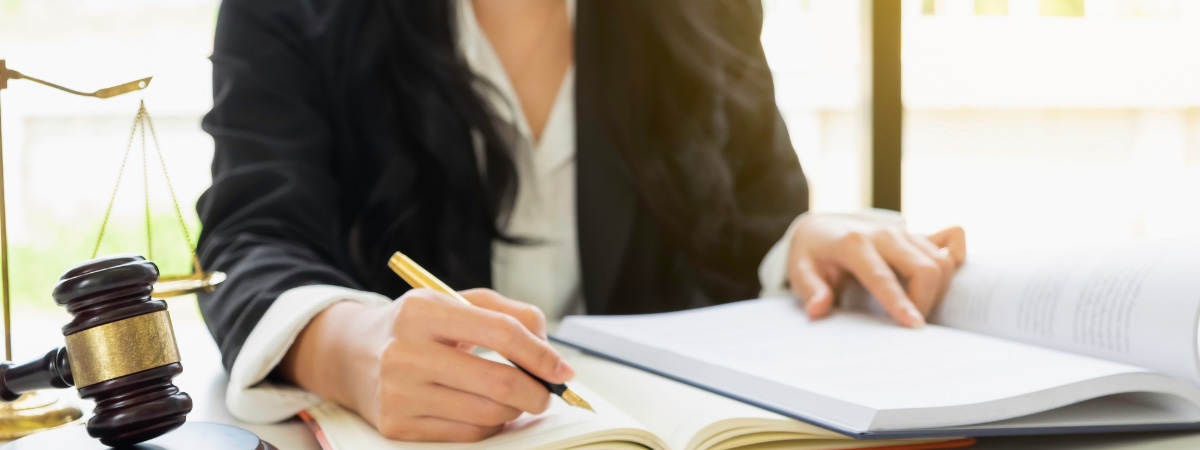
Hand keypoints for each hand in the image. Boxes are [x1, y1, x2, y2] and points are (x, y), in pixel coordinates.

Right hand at [281, 288, 572, 442]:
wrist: (352, 354)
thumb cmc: (417, 326)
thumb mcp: (454, 302)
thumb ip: (507, 313)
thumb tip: (548, 349)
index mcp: (423, 311)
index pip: (500, 333)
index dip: (541, 354)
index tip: (563, 370)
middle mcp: (405, 352)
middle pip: (498, 381)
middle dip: (536, 391)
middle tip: (547, 392)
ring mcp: (398, 393)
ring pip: (487, 412)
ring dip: (515, 409)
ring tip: (515, 397)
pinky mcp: (396, 425)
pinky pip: (466, 433)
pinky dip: (489, 424)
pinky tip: (487, 409)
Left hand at [786, 214, 966, 327]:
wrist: (821, 227)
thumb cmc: (812, 255)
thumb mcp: (800, 271)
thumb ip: (810, 290)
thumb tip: (818, 310)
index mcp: (854, 244)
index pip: (882, 277)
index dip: (900, 303)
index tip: (915, 326)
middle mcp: (884, 235)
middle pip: (924, 268)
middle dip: (926, 301)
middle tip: (913, 323)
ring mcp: (904, 233)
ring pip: (939, 260)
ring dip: (939, 288)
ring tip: (920, 307)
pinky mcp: (916, 235)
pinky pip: (951, 239)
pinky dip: (955, 256)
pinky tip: (946, 274)